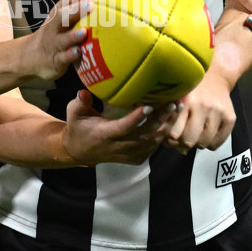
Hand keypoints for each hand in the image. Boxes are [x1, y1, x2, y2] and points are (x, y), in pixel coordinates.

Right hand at [23, 0, 93, 80]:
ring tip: (84, 32)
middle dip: (76, 10)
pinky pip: (62, 58)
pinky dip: (69, 56)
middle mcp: (55, 26)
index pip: (68, 0)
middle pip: (62, 16)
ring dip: (73, 35)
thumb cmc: (53, 32)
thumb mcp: (60, 14)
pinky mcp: (55, 60)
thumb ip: (73, 0)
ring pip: (63, 39)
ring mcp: (54, 43)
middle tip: (90, 5)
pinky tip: (77, 52)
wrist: (30, 56)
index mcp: (58, 13)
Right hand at [63, 89, 179, 165]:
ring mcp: (129, 155)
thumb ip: (79, 103)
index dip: (137, 118)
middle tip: (172, 103)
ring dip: (166, 126)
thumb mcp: (74, 114)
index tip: (149, 105)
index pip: (124, 127)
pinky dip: (163, 134)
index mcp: (105, 135)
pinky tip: (171, 120)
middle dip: (161, 119)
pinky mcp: (135, 158)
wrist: (80, 152)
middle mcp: (119, 147)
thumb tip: (84, 92)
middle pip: (144, 135)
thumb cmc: (79, 128)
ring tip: (177, 108)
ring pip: (152, 142)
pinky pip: (153, 148)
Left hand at [164, 69, 235, 152]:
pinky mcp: (230, 117)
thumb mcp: (176, 97)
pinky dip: (211, 143)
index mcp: (185, 101)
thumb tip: (168, 142)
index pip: (174, 133)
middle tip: (183, 138)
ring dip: (198, 143)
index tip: (171, 136)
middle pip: (189, 140)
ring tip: (196, 135)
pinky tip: (207, 134)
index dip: (170, 139)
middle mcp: (202, 106)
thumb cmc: (191, 89)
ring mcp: (217, 112)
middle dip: (184, 143)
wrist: (216, 76)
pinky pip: (218, 142)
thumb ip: (169, 116)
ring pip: (204, 143)